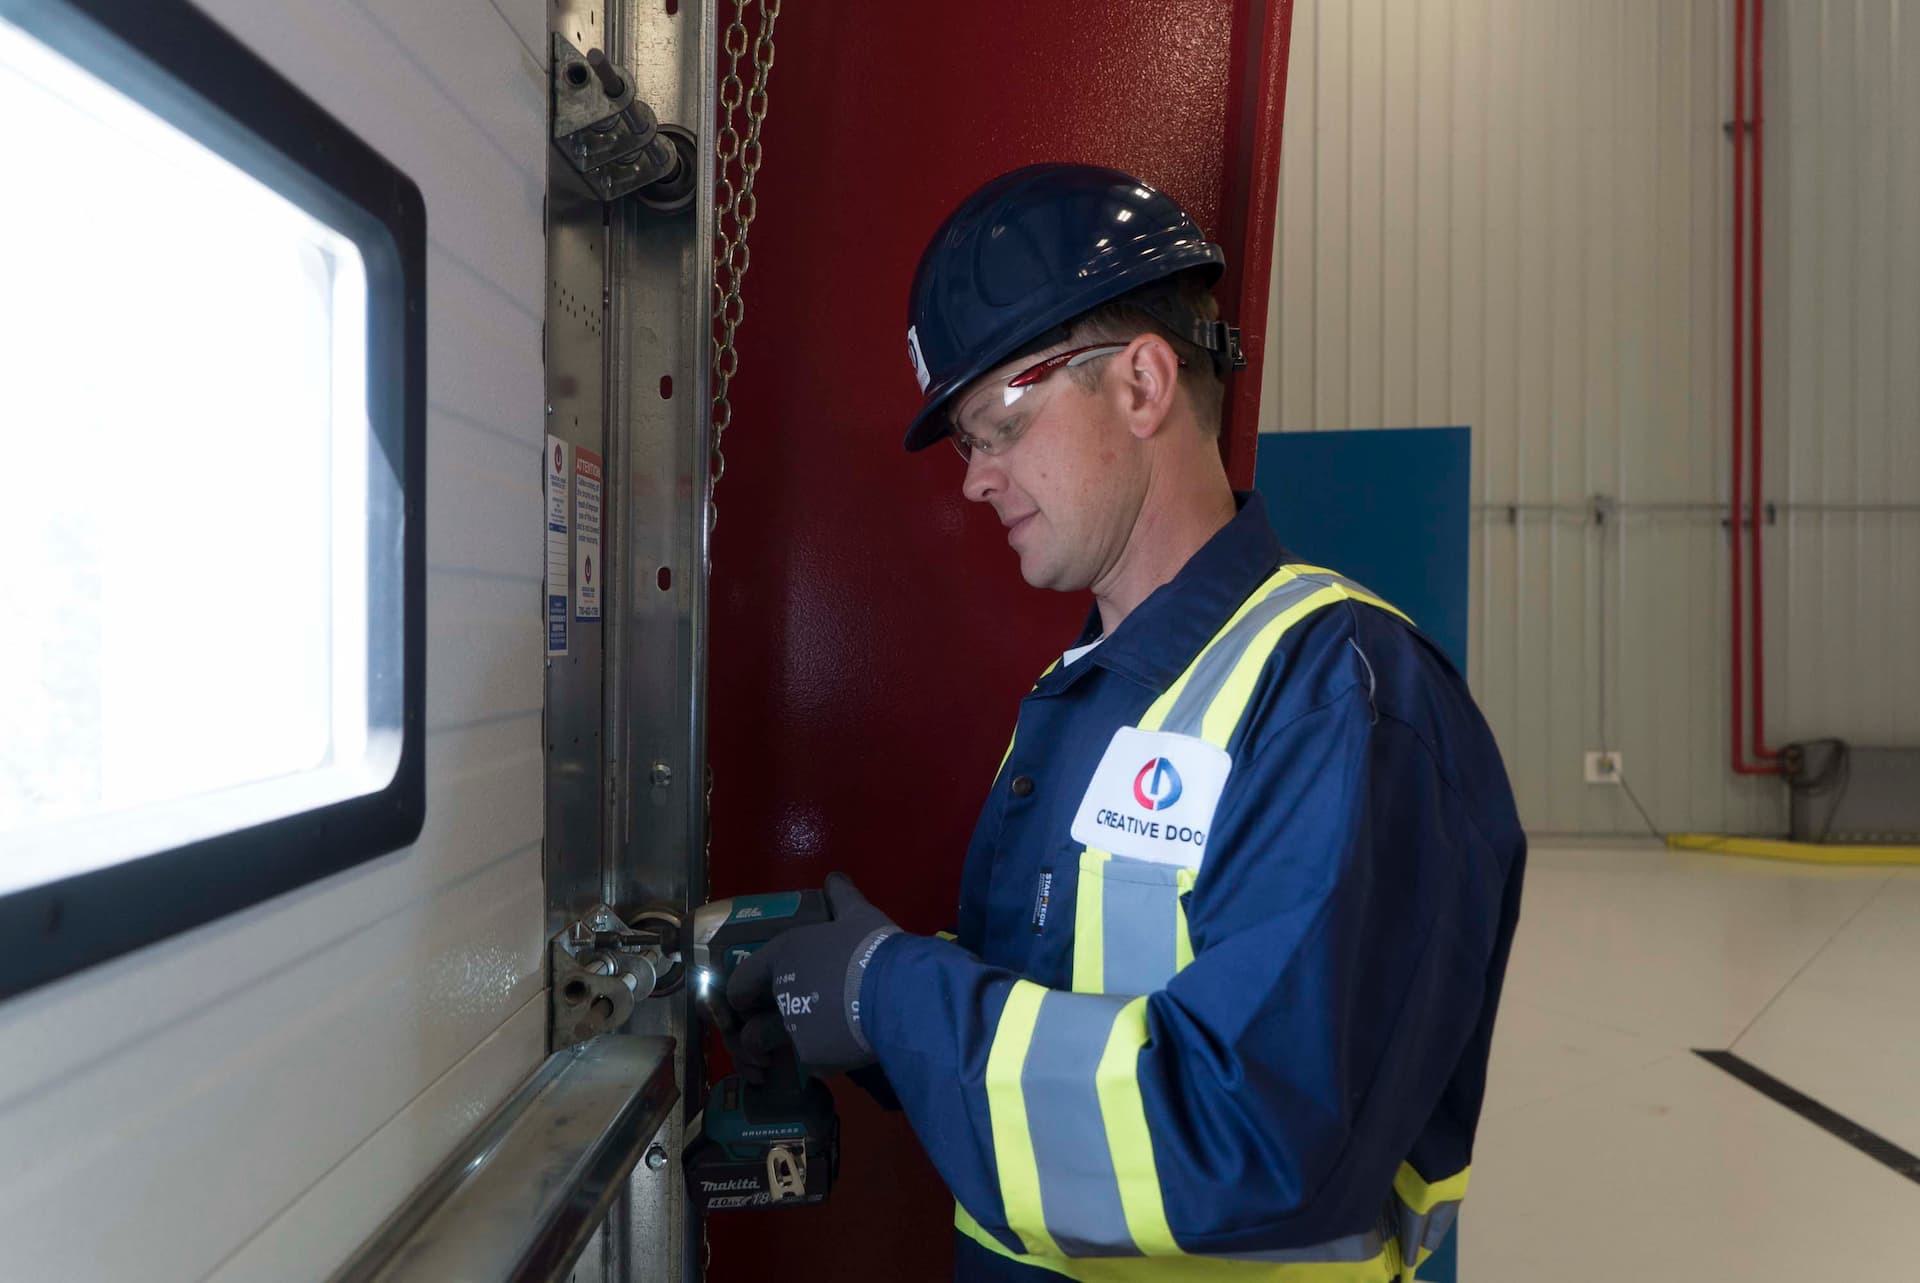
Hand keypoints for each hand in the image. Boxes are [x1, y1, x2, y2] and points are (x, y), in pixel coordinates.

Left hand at [726, 873, 900, 1075]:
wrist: (898, 992)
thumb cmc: (873, 947)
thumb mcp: (859, 914)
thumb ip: (841, 896)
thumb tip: (835, 878)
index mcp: (783, 955)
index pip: (740, 984)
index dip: (744, 994)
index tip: (755, 999)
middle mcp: (779, 992)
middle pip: (750, 1022)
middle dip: (757, 1028)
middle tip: (775, 1028)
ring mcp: (792, 1027)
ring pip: (768, 1047)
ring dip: (774, 1050)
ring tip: (795, 1050)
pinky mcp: (812, 1056)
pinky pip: (808, 1062)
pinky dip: (817, 1059)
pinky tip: (834, 1054)